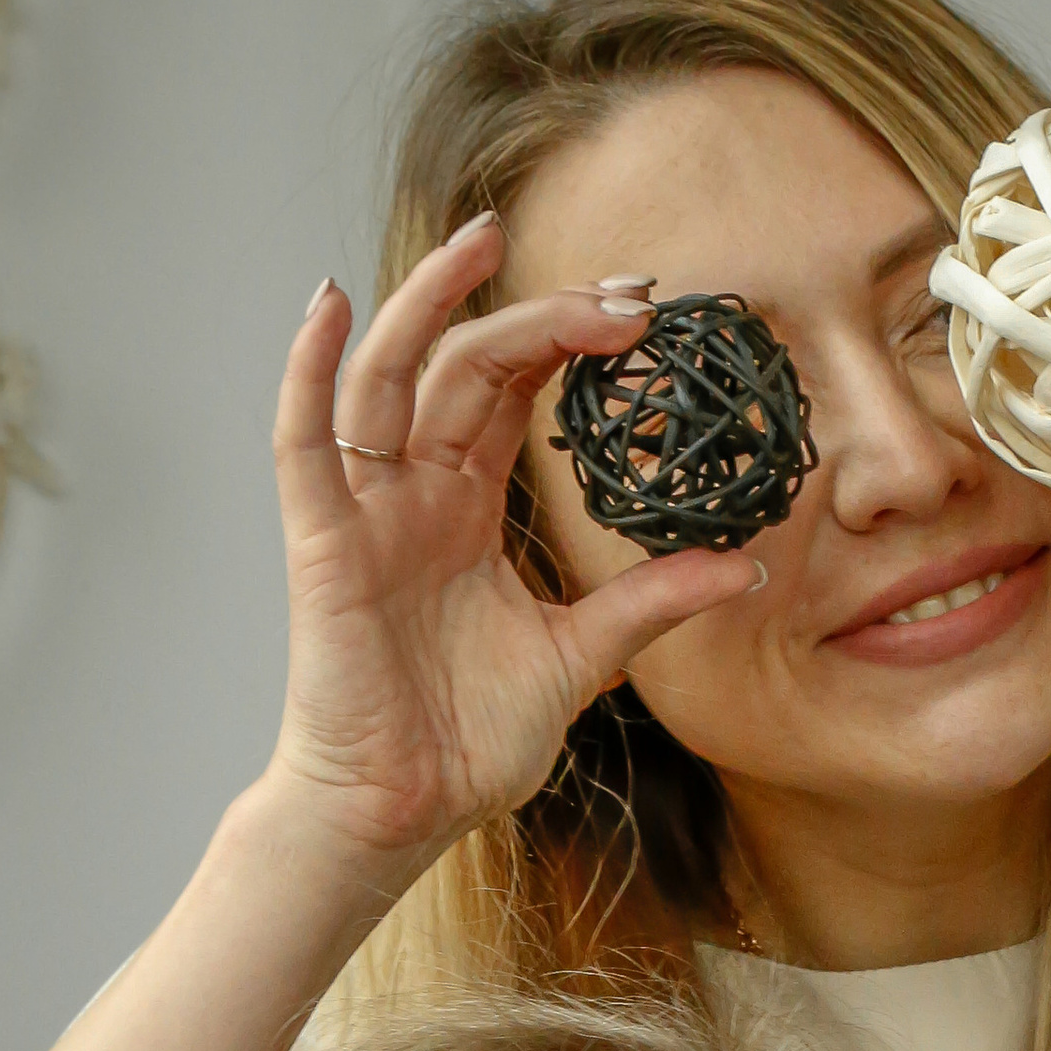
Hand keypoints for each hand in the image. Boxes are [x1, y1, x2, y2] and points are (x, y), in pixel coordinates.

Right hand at [267, 220, 764, 871]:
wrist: (403, 812)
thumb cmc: (469, 740)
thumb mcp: (583, 658)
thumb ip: (653, 604)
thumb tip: (746, 567)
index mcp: (466, 506)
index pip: (513, 391)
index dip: (568, 340)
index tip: (641, 310)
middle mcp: (414, 491)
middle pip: (464, 364)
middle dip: (537, 313)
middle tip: (620, 286)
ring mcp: (366, 510)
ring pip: (388, 375)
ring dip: (429, 301)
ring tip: (479, 238)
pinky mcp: (323, 544)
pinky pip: (304, 443)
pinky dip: (308, 370)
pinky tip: (329, 304)